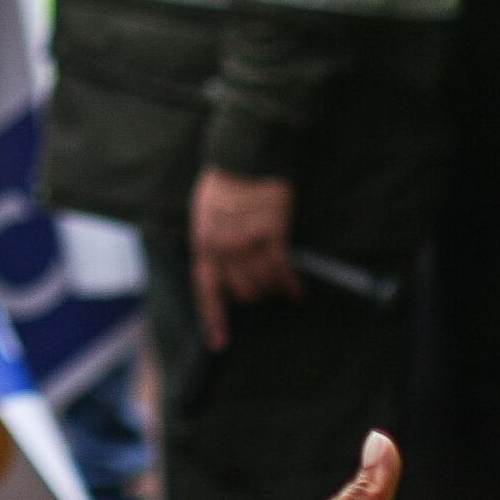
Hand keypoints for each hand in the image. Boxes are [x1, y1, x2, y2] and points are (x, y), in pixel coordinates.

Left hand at [187, 166, 295, 348]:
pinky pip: (282, 269)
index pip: (207, 290)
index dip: (214, 319)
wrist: (244, 156)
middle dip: (254, 294)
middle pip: (241, 292)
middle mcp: (223, 248)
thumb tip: (223, 274)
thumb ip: (211, 246)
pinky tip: (296, 289)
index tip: (220, 342)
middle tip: (265, 289)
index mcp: (203, 244)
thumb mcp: (204, 216)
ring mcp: (247, 242)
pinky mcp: (272, 233)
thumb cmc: (223, 184)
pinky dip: (290, 282)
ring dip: (273, 287)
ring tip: (280, 282)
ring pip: (264, 284)